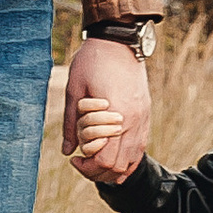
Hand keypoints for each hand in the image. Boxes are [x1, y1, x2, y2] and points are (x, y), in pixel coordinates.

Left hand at [62, 39, 149, 179]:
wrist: (119, 40)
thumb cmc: (92, 61)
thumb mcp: (74, 89)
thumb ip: (70, 123)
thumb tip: (67, 152)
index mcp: (115, 114)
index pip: (105, 160)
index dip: (88, 167)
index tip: (75, 159)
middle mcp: (133, 121)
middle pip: (119, 166)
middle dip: (98, 172)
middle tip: (82, 163)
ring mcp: (142, 119)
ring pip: (131, 160)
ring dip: (113, 168)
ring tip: (95, 161)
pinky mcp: (146, 115)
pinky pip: (140, 148)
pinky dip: (128, 160)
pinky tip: (114, 161)